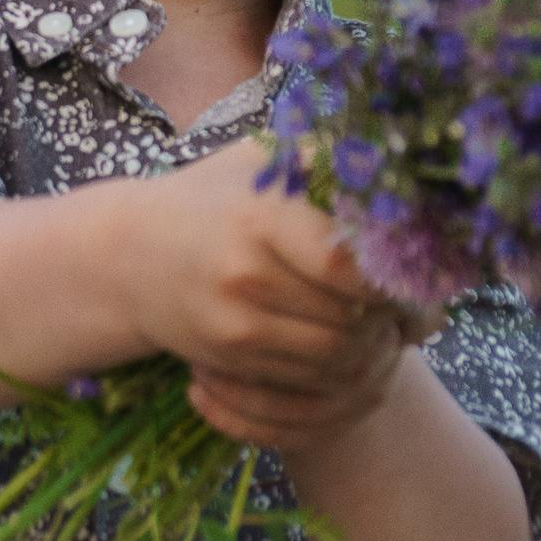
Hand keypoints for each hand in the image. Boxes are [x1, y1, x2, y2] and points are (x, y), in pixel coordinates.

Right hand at [118, 134, 436, 447]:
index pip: (349, 265)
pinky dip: (338, 367)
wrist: (128, 254)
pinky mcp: (229, 358)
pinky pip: (305, 380)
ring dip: (370, 345)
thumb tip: (412, 186)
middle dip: (390, 315)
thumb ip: (330, 164)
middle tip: (410, 302)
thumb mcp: (262, 161)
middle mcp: (246, 274)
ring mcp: (235, 324)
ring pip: (336, 357)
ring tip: (381, 320)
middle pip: (351, 317)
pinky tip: (344, 339)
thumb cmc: (211, 197)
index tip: (409, 266)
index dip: (390, 274)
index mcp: (261, 216)